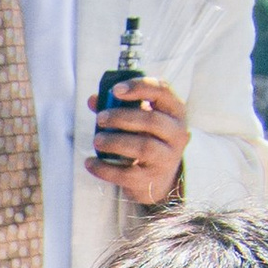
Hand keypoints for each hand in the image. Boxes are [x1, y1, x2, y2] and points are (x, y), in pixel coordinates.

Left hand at [87, 76, 188, 206]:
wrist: (159, 179)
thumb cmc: (147, 139)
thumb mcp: (139, 119)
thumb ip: (118, 107)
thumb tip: (94, 100)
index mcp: (174, 111)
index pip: (162, 91)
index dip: (139, 87)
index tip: (116, 90)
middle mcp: (176, 134)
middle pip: (152, 121)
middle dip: (121, 118)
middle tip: (100, 119)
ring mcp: (166, 159)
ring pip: (144, 148)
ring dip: (115, 142)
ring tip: (97, 140)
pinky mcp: (152, 181)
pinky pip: (128, 174)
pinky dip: (106, 168)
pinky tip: (90, 163)